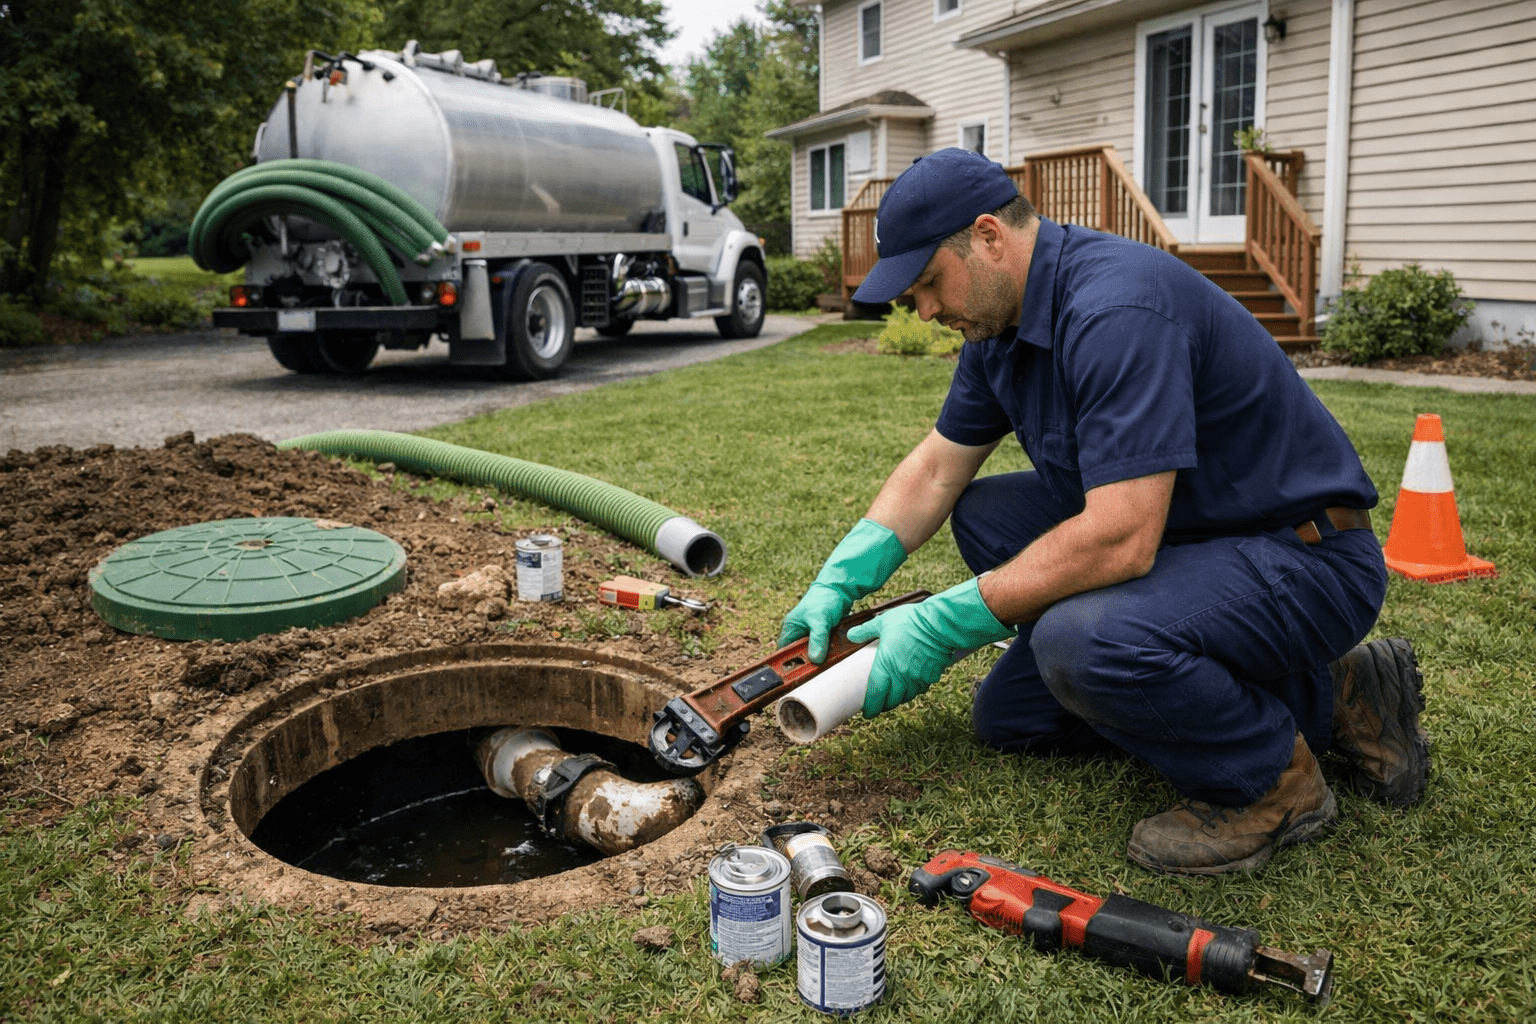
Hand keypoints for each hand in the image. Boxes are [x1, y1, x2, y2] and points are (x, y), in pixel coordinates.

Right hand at [778, 519, 906, 661]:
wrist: (841, 589)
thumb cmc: (825, 599)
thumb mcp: (820, 620)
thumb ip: (817, 639)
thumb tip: (815, 658)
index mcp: (791, 628)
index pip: (784, 652)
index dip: (788, 664)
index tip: (796, 675)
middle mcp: (798, 633)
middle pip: (798, 656)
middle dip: (807, 664)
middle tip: (815, 672)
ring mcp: (810, 635)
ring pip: (812, 654)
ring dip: (819, 659)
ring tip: (826, 664)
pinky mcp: (822, 637)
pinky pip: (823, 650)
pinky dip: (828, 654)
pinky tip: (833, 657)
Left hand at [847, 577, 1014, 717]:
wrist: (939, 622)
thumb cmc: (910, 620)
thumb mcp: (883, 622)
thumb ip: (866, 630)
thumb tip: (850, 635)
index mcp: (886, 665)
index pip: (875, 694)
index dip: (870, 707)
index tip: (866, 712)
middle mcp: (901, 676)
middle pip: (891, 700)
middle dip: (883, 706)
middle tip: (878, 705)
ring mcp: (917, 677)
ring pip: (906, 697)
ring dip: (898, 699)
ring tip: (893, 696)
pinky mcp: (931, 675)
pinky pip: (920, 689)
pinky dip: (914, 690)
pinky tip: (911, 685)